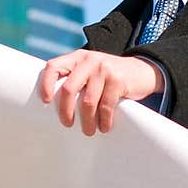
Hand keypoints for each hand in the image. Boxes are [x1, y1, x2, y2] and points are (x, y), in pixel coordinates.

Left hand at [39, 50, 162, 134]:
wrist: (142, 71)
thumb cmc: (109, 77)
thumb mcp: (90, 70)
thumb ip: (75, 78)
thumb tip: (54, 105)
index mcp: (77, 57)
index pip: (54, 67)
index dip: (45, 84)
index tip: (45, 101)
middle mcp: (89, 60)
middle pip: (69, 89)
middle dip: (65, 110)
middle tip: (67, 123)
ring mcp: (104, 69)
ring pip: (88, 102)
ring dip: (87, 121)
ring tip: (88, 130)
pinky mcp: (118, 80)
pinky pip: (106, 106)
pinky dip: (104, 120)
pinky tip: (104, 126)